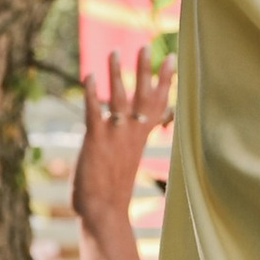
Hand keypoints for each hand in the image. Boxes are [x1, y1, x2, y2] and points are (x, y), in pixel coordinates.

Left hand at [73, 49, 173, 237]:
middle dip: (145, 71)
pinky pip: (94, 112)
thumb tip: (146, 129)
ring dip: (117, 75)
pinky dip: (92, 94)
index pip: (158, 103)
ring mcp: (114, 136)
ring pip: (119, 99)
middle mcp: (131, 133)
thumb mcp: (129, 158)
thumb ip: (135, 138)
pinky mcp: (95, 140)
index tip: (171, 58)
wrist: (104, 212)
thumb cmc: (114, 187)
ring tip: (115, 52)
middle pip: (142, 96)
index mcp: (141, 136)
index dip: (164, 80)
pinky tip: (88, 76)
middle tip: (146, 47)